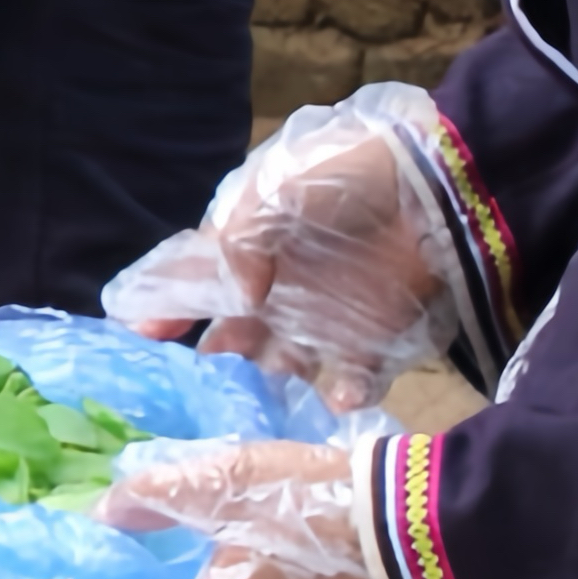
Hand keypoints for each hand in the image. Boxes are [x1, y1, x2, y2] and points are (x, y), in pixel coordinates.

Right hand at [101, 82, 463, 409]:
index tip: (137, 336)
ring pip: (282, 365)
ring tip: (261, 404)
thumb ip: (240, 241)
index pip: (194, 282)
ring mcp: (325, 316)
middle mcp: (278, 286)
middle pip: (233, 334)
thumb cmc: (347, 174)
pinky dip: (341, 394)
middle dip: (213, 362)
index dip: (163, 308)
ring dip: (270, 385)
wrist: (440, 184)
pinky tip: (338, 395)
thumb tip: (237, 297)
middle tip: (197, 390)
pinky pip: (350, 380)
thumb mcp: (277, 191)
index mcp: (248, 244)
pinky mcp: (375, 339)